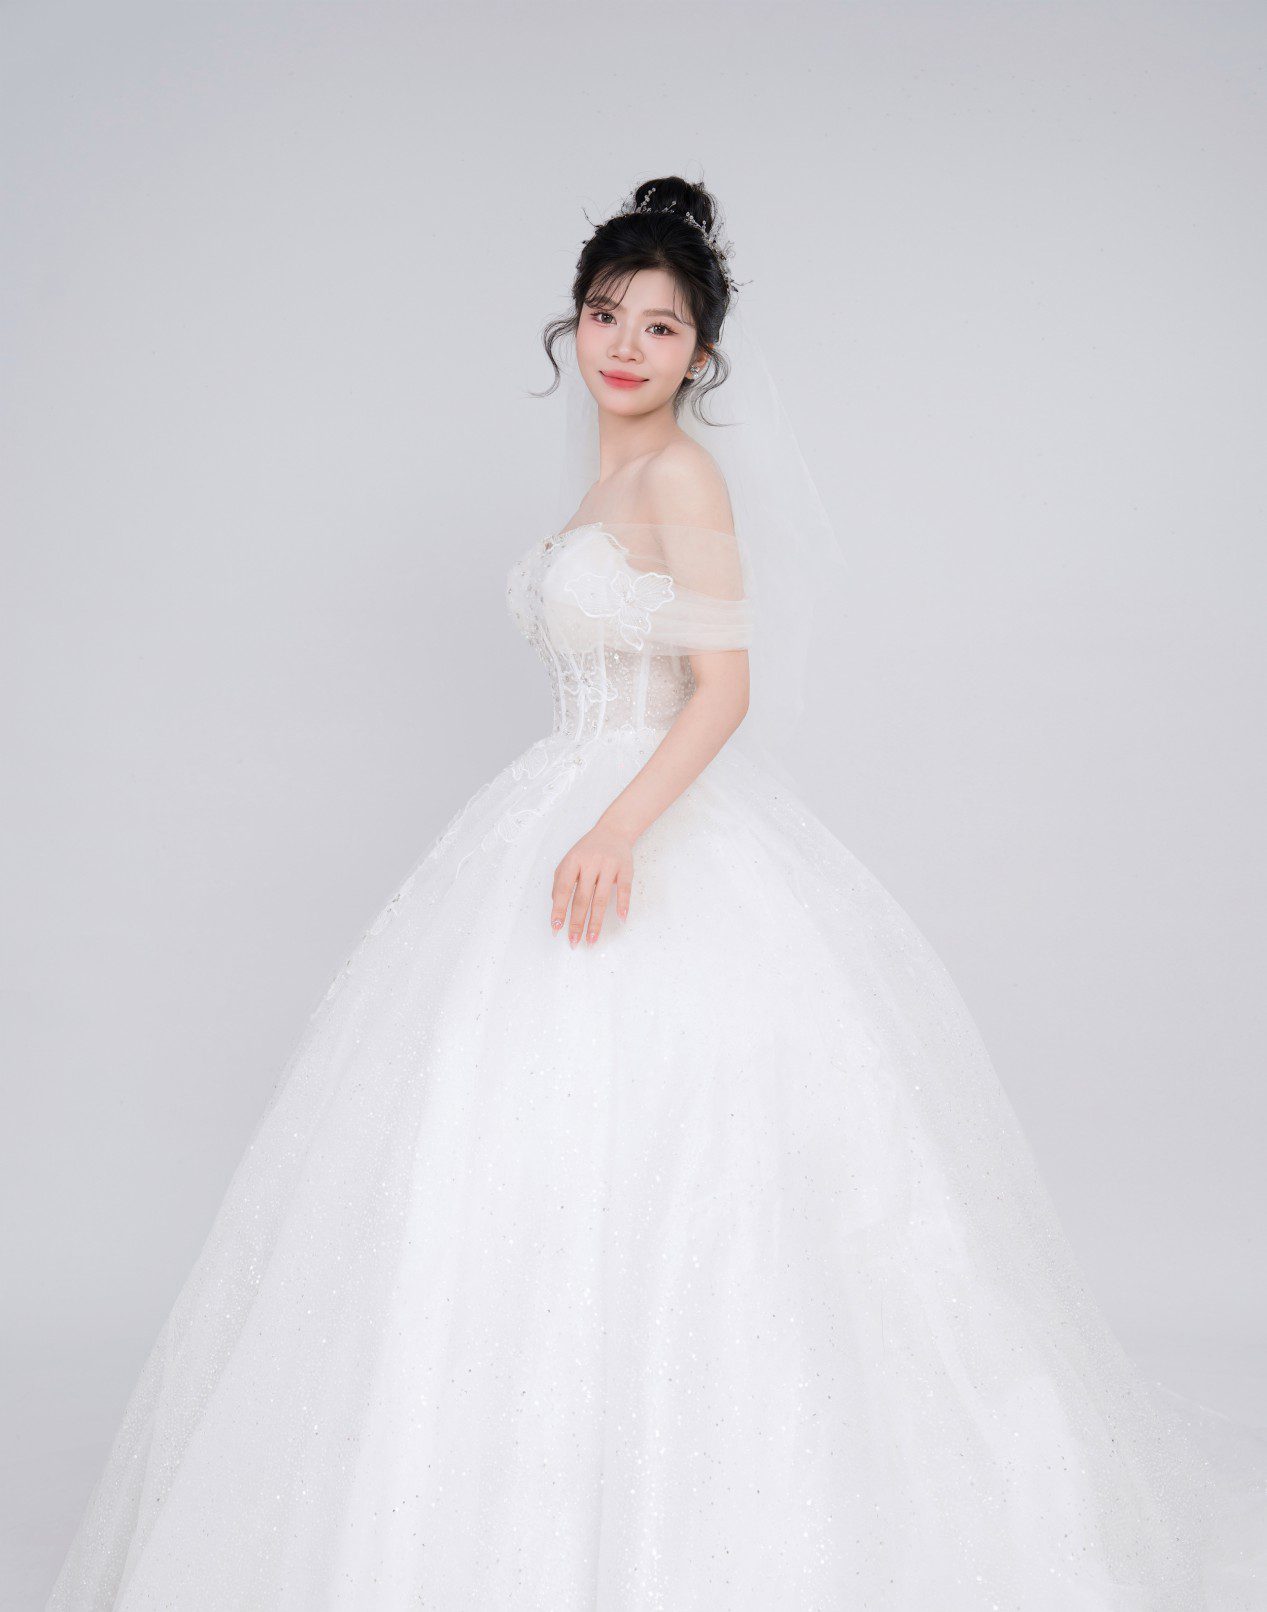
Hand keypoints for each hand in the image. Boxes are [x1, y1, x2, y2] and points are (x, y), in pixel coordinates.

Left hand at [550, 819, 634, 946]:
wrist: (613, 831)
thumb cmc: (588, 850)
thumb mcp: (569, 860)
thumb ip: (561, 881)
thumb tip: (556, 906)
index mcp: (573, 861)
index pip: (564, 889)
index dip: (559, 909)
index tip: (557, 927)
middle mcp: (590, 862)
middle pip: (582, 898)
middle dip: (577, 923)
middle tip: (574, 941)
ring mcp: (608, 865)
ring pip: (601, 898)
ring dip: (596, 921)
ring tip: (592, 939)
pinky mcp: (625, 868)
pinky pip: (624, 889)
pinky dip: (623, 904)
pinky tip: (621, 918)